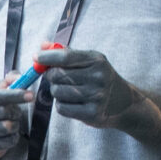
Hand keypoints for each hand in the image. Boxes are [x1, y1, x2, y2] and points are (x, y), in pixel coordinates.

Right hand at [0, 82, 28, 159]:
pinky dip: (13, 137)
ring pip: (6, 127)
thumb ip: (10, 80)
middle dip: (15, 112)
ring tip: (13, 123)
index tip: (30, 95)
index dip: (14, 95)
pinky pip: (7, 141)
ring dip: (15, 125)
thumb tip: (20, 78)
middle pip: (1, 111)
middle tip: (18, 112)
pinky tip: (9, 135)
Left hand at [37, 48, 157, 132]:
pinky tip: (71, 102)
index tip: (36, 57)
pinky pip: (62, 108)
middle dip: (50, 76)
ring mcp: (96, 96)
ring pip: (57, 92)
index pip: (66, 57)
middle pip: (58, 75)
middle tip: (54, 77)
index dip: (47, 57)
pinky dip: (61, 105)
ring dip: (56, 91)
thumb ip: (66, 53)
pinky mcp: (92, 113)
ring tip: (66, 90)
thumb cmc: (100, 78)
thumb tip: (42, 45)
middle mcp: (98, 78)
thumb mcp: (90, 61)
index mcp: (97, 61)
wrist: (124, 103)